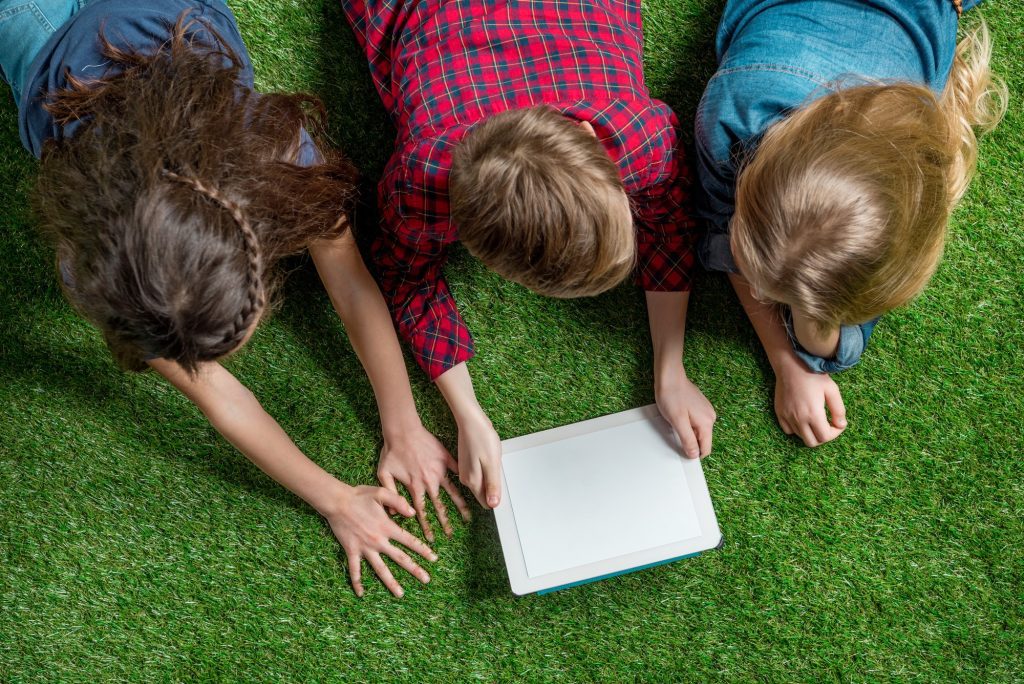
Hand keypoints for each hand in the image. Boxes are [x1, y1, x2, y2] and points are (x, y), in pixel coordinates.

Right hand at [325, 485, 436, 597]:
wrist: (337, 502)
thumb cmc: (359, 495)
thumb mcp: (381, 492)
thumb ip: (398, 502)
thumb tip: (413, 513)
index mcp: (387, 527)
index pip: (409, 541)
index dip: (423, 550)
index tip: (434, 559)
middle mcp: (378, 541)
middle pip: (400, 558)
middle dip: (415, 569)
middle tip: (426, 580)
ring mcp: (365, 548)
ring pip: (380, 569)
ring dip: (391, 582)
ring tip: (401, 594)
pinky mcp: (351, 550)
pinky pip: (355, 569)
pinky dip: (357, 582)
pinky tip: (360, 594)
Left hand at [378, 426, 470, 541]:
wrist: (403, 430)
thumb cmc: (391, 450)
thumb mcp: (383, 473)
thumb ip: (389, 493)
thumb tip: (394, 512)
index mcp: (415, 486)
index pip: (421, 511)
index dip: (427, 526)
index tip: (432, 538)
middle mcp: (429, 481)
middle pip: (439, 506)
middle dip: (445, 522)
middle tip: (451, 534)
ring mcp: (439, 470)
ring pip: (452, 492)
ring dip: (460, 506)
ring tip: (468, 517)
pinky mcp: (446, 458)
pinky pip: (457, 470)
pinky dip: (465, 480)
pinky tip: (473, 488)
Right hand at [456, 412, 502, 508]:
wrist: (471, 421)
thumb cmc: (482, 439)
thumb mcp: (492, 464)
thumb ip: (492, 485)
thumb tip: (493, 504)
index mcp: (472, 482)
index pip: (485, 502)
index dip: (496, 498)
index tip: (502, 487)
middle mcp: (466, 479)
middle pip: (483, 493)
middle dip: (494, 486)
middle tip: (499, 469)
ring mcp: (465, 471)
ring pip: (482, 482)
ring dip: (490, 476)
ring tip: (493, 461)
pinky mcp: (467, 463)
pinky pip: (479, 474)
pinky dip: (486, 469)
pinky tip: (488, 457)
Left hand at [655, 367, 716, 457]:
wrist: (669, 376)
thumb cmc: (672, 396)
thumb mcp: (678, 422)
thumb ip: (687, 440)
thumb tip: (693, 455)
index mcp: (707, 423)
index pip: (706, 449)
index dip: (694, 454)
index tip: (682, 452)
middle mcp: (710, 417)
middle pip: (702, 440)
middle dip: (689, 441)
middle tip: (675, 430)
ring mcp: (706, 411)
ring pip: (698, 432)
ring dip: (687, 431)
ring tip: (676, 420)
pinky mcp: (700, 407)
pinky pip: (695, 423)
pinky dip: (687, 424)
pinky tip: (678, 415)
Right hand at [774, 364, 846, 446]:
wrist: (791, 365)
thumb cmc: (813, 375)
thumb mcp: (832, 390)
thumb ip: (839, 410)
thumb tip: (841, 425)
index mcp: (813, 414)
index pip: (825, 437)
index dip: (835, 434)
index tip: (838, 424)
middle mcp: (799, 419)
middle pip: (812, 442)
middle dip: (823, 437)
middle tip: (827, 425)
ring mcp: (787, 417)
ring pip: (801, 437)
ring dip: (811, 432)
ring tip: (816, 420)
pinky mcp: (779, 413)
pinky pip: (788, 430)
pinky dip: (797, 429)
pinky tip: (802, 418)